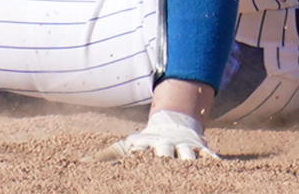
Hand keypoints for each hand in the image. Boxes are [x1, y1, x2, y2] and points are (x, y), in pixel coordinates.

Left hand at [86, 109, 218, 160]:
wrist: (173, 122)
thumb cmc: (144, 142)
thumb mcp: (124, 146)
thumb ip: (105, 157)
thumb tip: (80, 163)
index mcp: (146, 145)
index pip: (141, 152)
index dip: (139, 156)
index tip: (137, 158)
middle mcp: (166, 144)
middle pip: (166, 154)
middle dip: (166, 162)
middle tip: (164, 168)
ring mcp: (184, 145)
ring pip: (189, 156)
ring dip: (190, 164)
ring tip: (191, 176)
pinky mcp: (200, 148)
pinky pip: (209, 157)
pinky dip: (213, 163)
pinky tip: (218, 171)